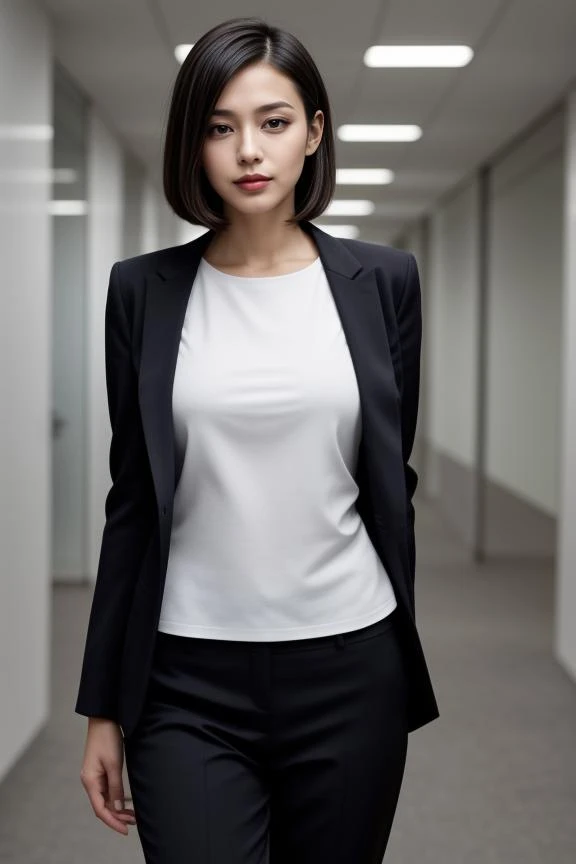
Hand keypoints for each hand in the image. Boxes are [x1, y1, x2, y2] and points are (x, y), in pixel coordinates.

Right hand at [80, 717, 136, 835]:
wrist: (104, 719)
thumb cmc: (107, 739)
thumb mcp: (114, 763)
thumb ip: (116, 786)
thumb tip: (117, 807)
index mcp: (90, 781)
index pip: (100, 809)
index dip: (112, 821)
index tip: (125, 829)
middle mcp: (90, 781)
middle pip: (103, 806)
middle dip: (117, 816)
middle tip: (134, 822)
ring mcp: (95, 776)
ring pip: (106, 799)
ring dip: (118, 808)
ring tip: (133, 815)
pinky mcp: (100, 771)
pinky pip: (107, 790)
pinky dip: (117, 797)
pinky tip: (126, 801)